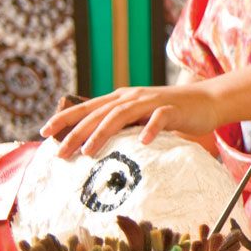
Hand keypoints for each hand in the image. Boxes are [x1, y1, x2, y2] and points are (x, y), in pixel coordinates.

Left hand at [43, 82, 224, 156]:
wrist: (207, 100)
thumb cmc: (171, 113)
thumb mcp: (140, 117)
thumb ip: (121, 125)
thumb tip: (94, 143)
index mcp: (120, 99)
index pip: (86, 108)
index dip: (64, 118)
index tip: (43, 133)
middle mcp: (131, 97)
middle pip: (98, 114)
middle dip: (76, 133)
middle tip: (60, 153)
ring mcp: (151, 102)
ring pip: (120, 115)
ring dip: (102, 133)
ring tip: (88, 151)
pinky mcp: (172, 109)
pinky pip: (159, 118)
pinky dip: (149, 128)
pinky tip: (142, 141)